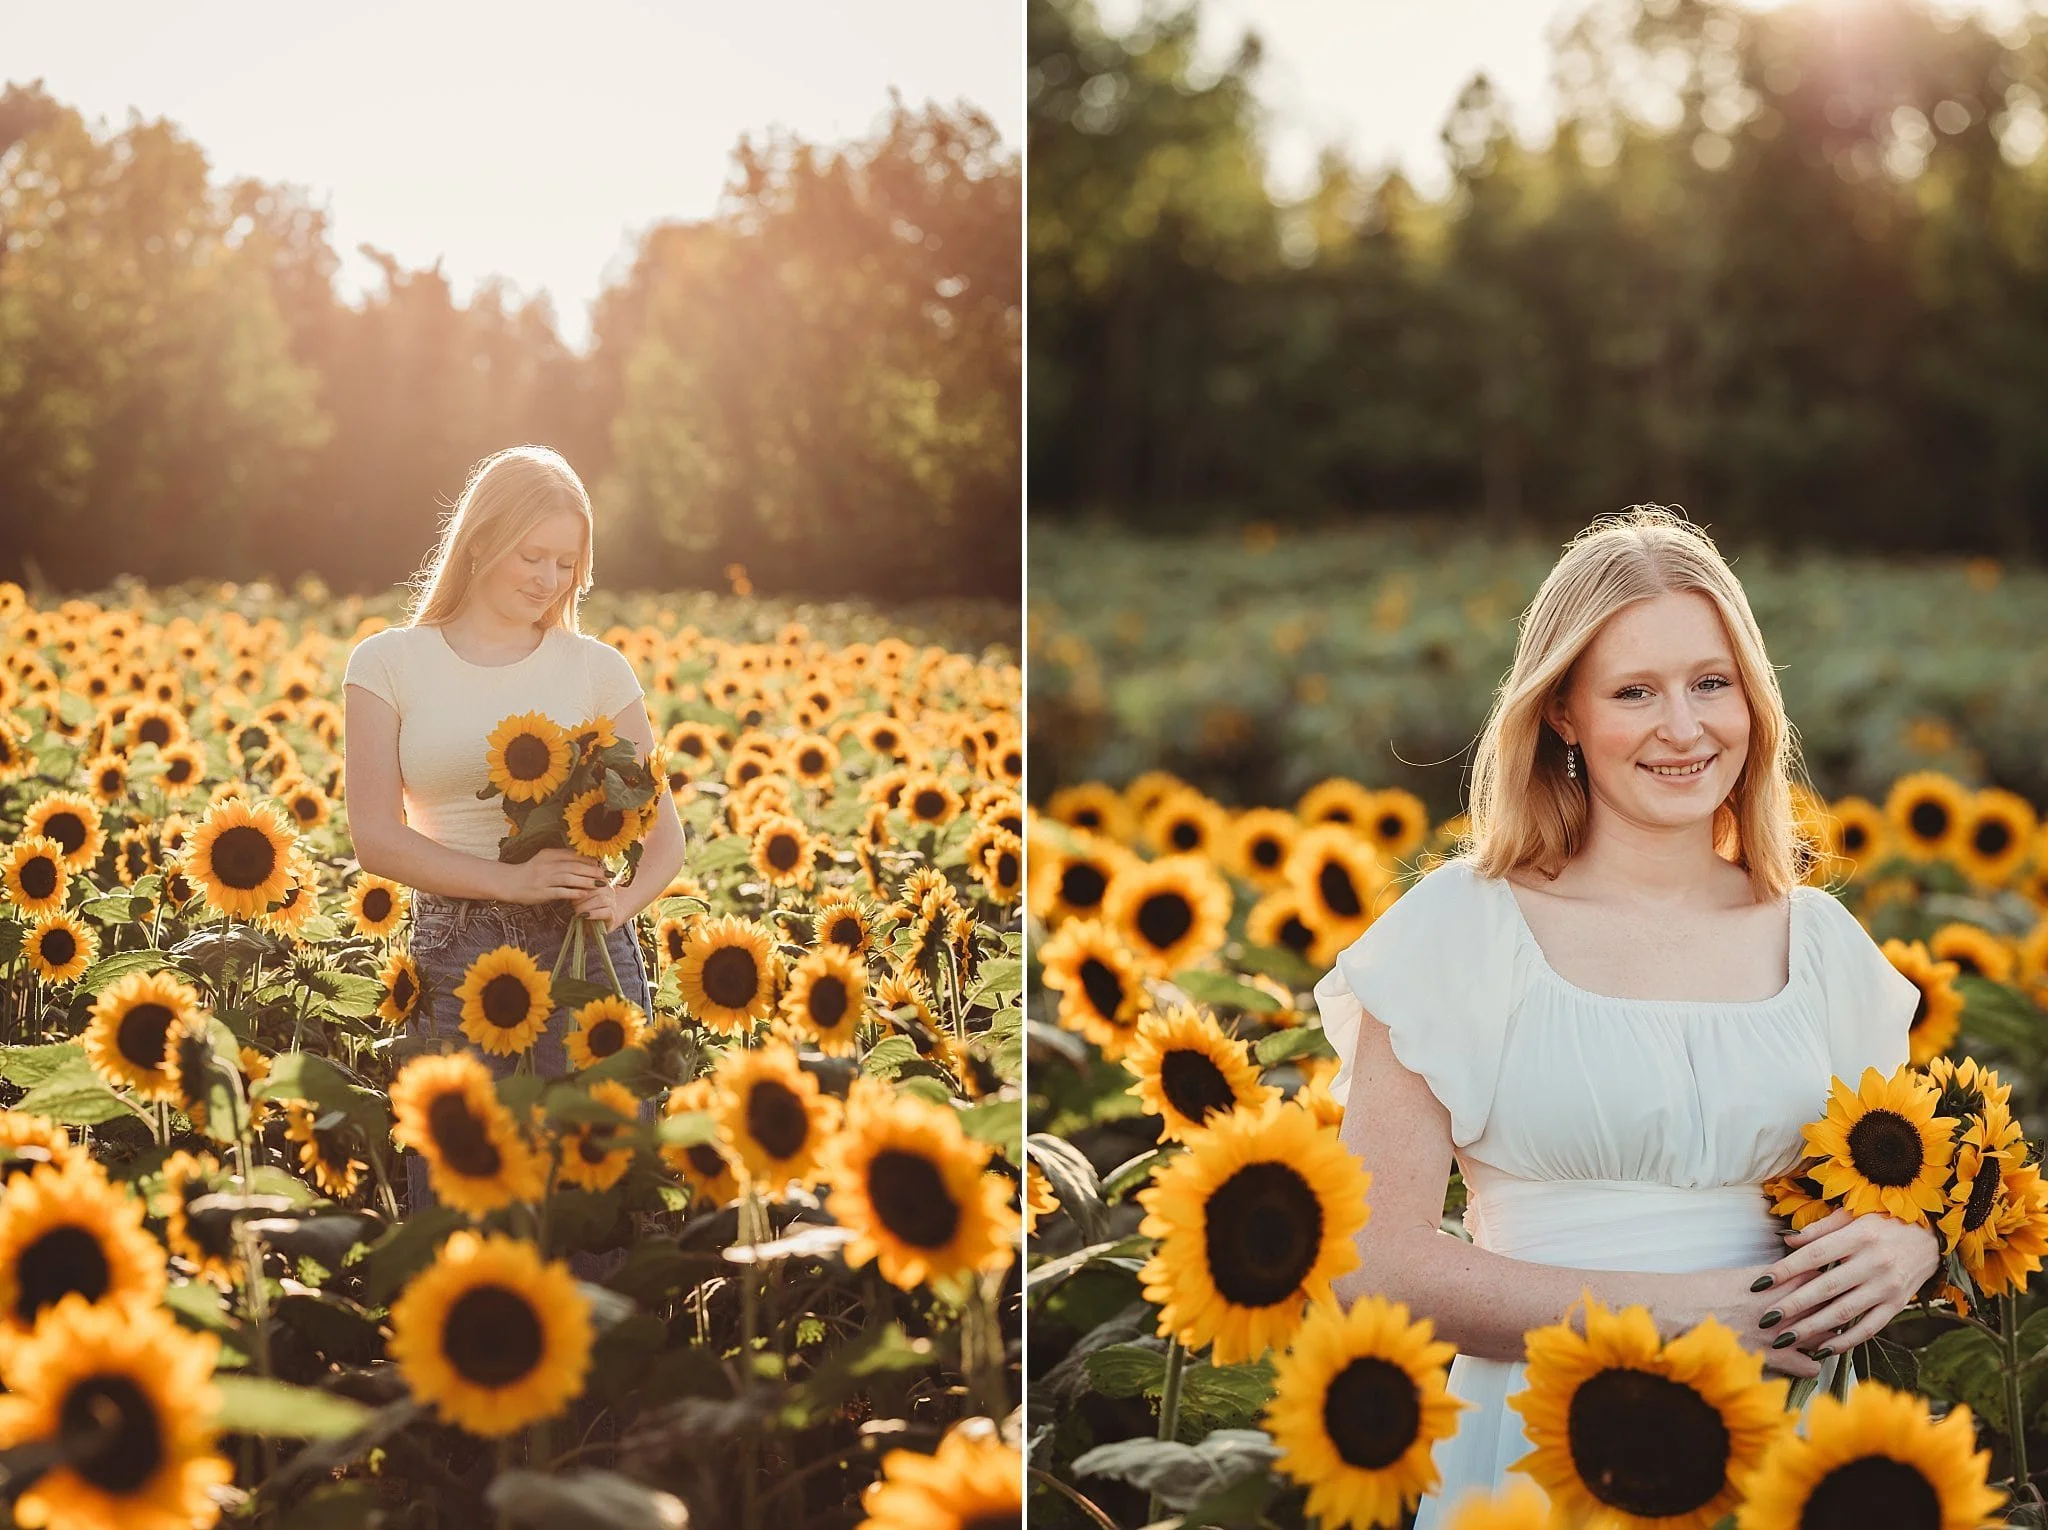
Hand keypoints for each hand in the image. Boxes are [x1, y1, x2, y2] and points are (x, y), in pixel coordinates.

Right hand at [499, 849, 609, 904]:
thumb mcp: (545, 859)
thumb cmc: (531, 871)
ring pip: (569, 879)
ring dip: (586, 882)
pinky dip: (573, 893)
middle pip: (574, 867)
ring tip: (600, 885)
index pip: (574, 856)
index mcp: (549, 854)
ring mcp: (543, 879)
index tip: (603, 864)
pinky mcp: (541, 892)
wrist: (509, 882)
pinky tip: (584, 894)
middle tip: (607, 875)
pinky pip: (560, 892)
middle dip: (593, 871)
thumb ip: (562, 858)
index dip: (590, 860)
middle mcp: (547, 865)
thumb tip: (585, 859)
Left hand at [570, 882, 632, 934]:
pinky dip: (594, 914)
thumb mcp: (579, 894)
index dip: (581, 882)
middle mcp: (609, 891)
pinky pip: (606, 912)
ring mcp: (612, 903)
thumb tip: (566, 879)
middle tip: (572, 903)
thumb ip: (576, 886)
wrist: (595, 925)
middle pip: (597, 887)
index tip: (570, 887)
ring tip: (576, 911)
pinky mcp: (612, 916)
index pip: (593, 876)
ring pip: (601, 899)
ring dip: (586, 905)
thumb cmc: (584, 907)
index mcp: (602, 881)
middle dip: (582, 895)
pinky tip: (584, 916)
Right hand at [1710, 1262, 1824, 1378]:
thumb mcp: (1739, 1274)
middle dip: (1833, 1309)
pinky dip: (1811, 1364)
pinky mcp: (1774, 1357)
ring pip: (1828, 1336)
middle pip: (1830, 1306)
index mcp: (1778, 1280)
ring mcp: (1783, 1332)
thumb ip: (1768, 1277)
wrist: (1681, 1311)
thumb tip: (1785, 1278)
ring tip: (1820, 1337)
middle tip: (1828, 1312)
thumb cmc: (1703, 1289)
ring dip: (1827, 1337)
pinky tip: (1803, 1359)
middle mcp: (1786, 1304)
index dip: (1824, 1282)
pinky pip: (1811, 1366)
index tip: (1823, 1286)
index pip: (1820, 1277)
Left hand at [1754, 1207, 1939, 1361]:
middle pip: (1826, 1288)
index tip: (1760, 1283)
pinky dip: (1845, 1341)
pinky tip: (1822, 1349)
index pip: (1814, 1254)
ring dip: (1812, 1328)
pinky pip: (1868, 1328)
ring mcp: (1887, 1287)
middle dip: (1792, 1305)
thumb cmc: (1884, 1221)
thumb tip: (1787, 1239)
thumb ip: (1820, 1228)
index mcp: (1859, 1236)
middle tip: (1765, 1318)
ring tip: (1785, 1338)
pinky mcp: (1898, 1306)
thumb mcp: (1853, 1214)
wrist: (1933, 1236)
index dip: (1786, 1269)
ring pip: (1844, 1312)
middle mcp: (1874, 1263)